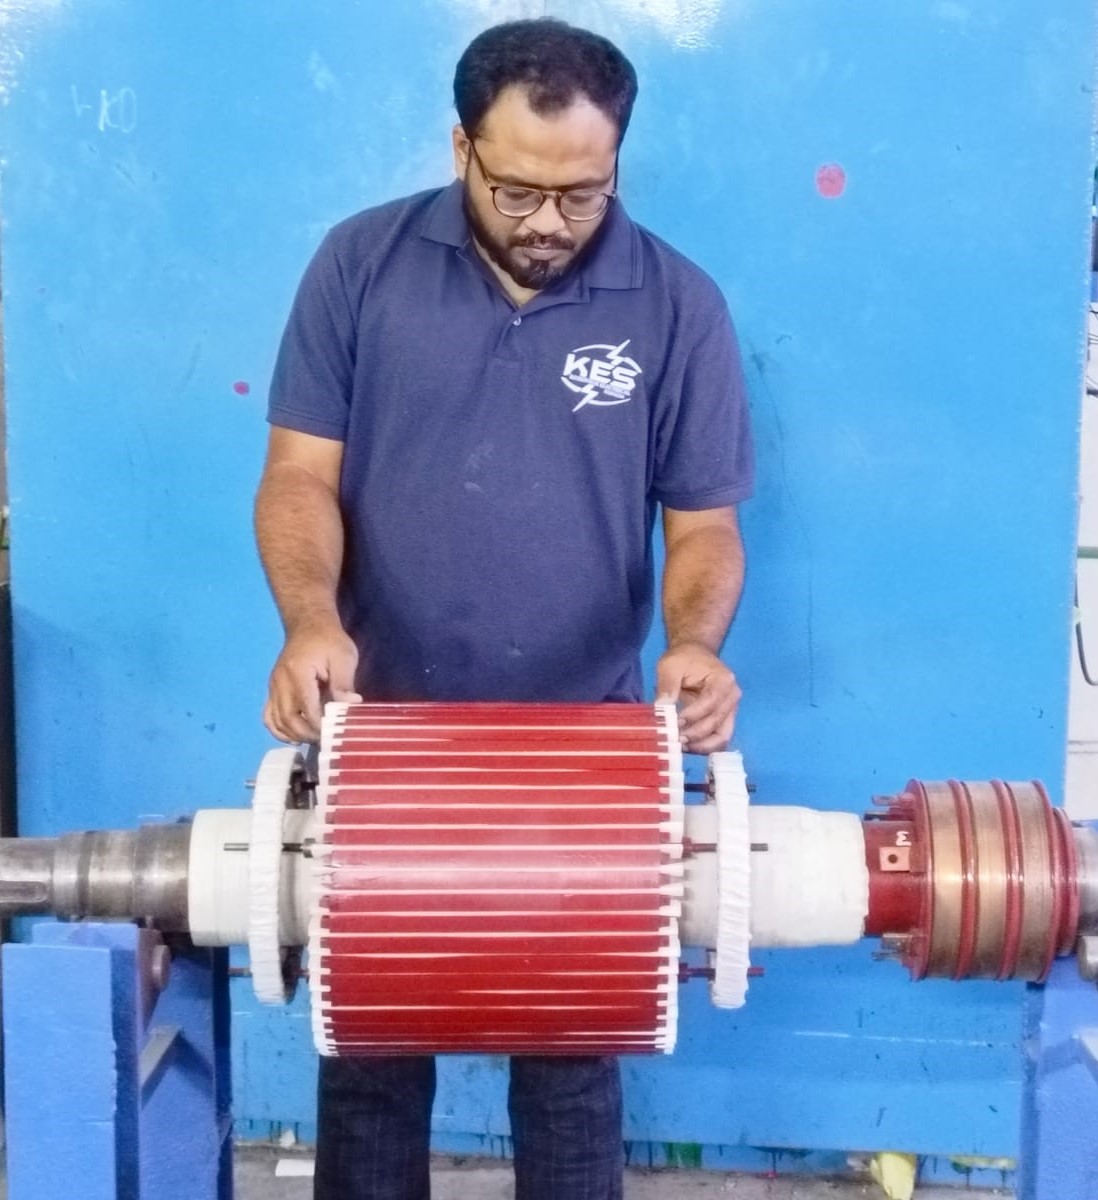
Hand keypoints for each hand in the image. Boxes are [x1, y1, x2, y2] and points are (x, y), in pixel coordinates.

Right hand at [263, 619, 360, 743]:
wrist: (308, 625)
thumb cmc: (329, 640)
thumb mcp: (344, 656)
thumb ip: (344, 682)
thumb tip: (350, 705)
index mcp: (298, 673)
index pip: (306, 709)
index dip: (319, 725)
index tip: (333, 732)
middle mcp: (280, 682)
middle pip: (288, 719)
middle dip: (308, 734)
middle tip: (326, 738)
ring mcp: (273, 687)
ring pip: (276, 721)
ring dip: (295, 735)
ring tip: (315, 737)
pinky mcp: (273, 690)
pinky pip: (269, 716)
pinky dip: (279, 730)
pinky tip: (295, 735)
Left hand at [655, 643, 740, 754]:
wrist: (695, 654)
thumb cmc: (684, 659)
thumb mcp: (670, 666)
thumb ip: (667, 686)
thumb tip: (661, 709)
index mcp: (723, 681)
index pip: (709, 704)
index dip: (691, 717)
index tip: (672, 723)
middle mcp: (732, 697)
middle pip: (717, 724)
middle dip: (694, 736)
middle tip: (672, 740)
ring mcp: (731, 710)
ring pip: (722, 738)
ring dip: (701, 746)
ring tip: (679, 746)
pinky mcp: (725, 720)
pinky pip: (718, 739)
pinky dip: (704, 746)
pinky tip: (686, 746)